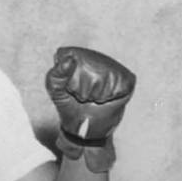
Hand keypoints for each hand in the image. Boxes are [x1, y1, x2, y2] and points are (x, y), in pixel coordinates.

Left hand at [45, 46, 135, 171]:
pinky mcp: (126, 78)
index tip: (69, 89)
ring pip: (104, 78)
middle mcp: (94, 56)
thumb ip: (56, 74)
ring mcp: (112, 65)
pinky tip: (107, 98)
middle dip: (84, 90)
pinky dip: (112, 96)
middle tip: (83, 96)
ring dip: (97, 95)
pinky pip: (120, 84)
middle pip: (89, 69)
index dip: (70, 80)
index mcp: (74, 54)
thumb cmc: (68, 105)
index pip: (72, 59)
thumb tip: (69, 59)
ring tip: (94, 97)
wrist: (84, 126)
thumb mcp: (55, 90)